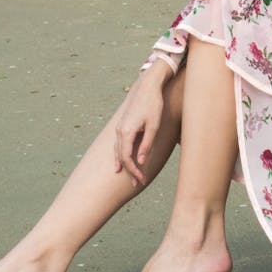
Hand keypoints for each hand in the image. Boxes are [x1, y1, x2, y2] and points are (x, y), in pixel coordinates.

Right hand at [114, 63, 169, 186]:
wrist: (148, 87)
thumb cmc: (153, 106)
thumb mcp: (154, 127)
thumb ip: (146, 145)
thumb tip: (140, 162)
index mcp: (127, 132)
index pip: (127, 158)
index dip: (134, 171)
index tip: (141, 180)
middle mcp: (120, 131)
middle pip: (121, 156)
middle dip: (129, 171)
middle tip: (136, 184)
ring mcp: (119, 127)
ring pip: (117, 150)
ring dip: (123, 164)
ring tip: (126, 176)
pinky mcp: (122, 124)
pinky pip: (118, 143)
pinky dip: (120, 154)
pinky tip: (122, 159)